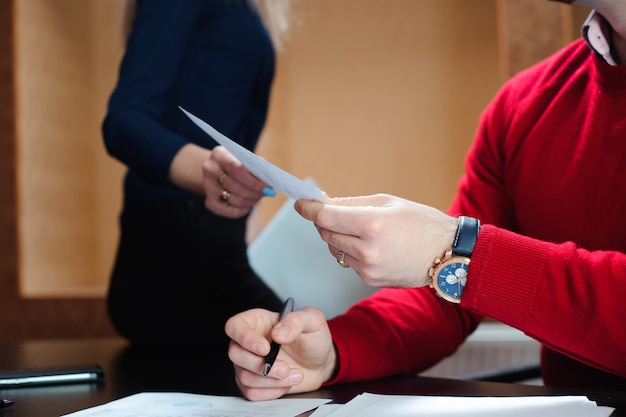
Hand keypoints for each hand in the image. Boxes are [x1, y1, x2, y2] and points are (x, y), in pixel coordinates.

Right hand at [202, 146, 273, 218]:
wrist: (219, 171)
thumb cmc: (238, 165)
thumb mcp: (246, 160)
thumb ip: (257, 168)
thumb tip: (269, 183)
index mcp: (219, 154)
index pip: (236, 169)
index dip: (253, 180)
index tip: (267, 187)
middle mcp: (209, 169)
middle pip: (234, 185)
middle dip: (253, 192)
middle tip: (265, 193)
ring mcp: (207, 186)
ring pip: (232, 199)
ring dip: (249, 201)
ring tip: (257, 198)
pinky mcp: (209, 201)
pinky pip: (226, 211)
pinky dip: (239, 211)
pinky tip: (247, 207)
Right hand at [224, 306, 336, 400]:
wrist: (321, 362)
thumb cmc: (313, 338)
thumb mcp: (313, 320)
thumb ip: (296, 321)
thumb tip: (278, 333)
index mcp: (257, 321)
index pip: (235, 326)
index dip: (245, 338)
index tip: (265, 349)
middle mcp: (248, 342)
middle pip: (235, 354)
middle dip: (260, 365)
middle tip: (285, 368)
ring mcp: (248, 363)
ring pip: (244, 376)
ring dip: (271, 381)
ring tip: (295, 375)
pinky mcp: (254, 382)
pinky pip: (251, 392)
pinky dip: (272, 391)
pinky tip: (286, 383)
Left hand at [294, 194, 457, 287]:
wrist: (448, 255)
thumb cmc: (421, 223)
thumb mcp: (387, 203)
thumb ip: (351, 204)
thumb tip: (323, 203)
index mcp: (372, 224)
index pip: (326, 217)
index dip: (309, 209)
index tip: (301, 203)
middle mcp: (367, 249)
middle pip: (326, 233)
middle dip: (323, 221)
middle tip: (329, 211)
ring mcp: (368, 268)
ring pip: (334, 249)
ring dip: (337, 237)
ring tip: (358, 228)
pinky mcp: (370, 280)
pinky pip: (348, 262)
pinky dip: (350, 251)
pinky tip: (369, 245)